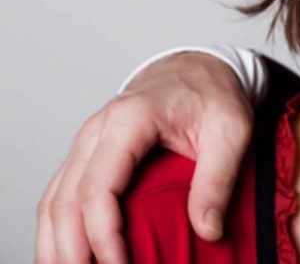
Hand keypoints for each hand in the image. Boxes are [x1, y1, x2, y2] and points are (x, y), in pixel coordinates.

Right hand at [35, 52, 252, 263]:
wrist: (198, 69)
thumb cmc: (212, 95)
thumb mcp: (231, 129)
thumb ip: (219, 178)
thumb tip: (208, 230)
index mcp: (131, 118)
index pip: (99, 186)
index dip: (103, 235)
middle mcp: (99, 128)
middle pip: (66, 199)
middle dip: (72, 252)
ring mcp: (88, 141)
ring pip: (53, 200)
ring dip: (56, 247)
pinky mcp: (88, 153)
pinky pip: (59, 194)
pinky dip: (56, 231)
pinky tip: (67, 258)